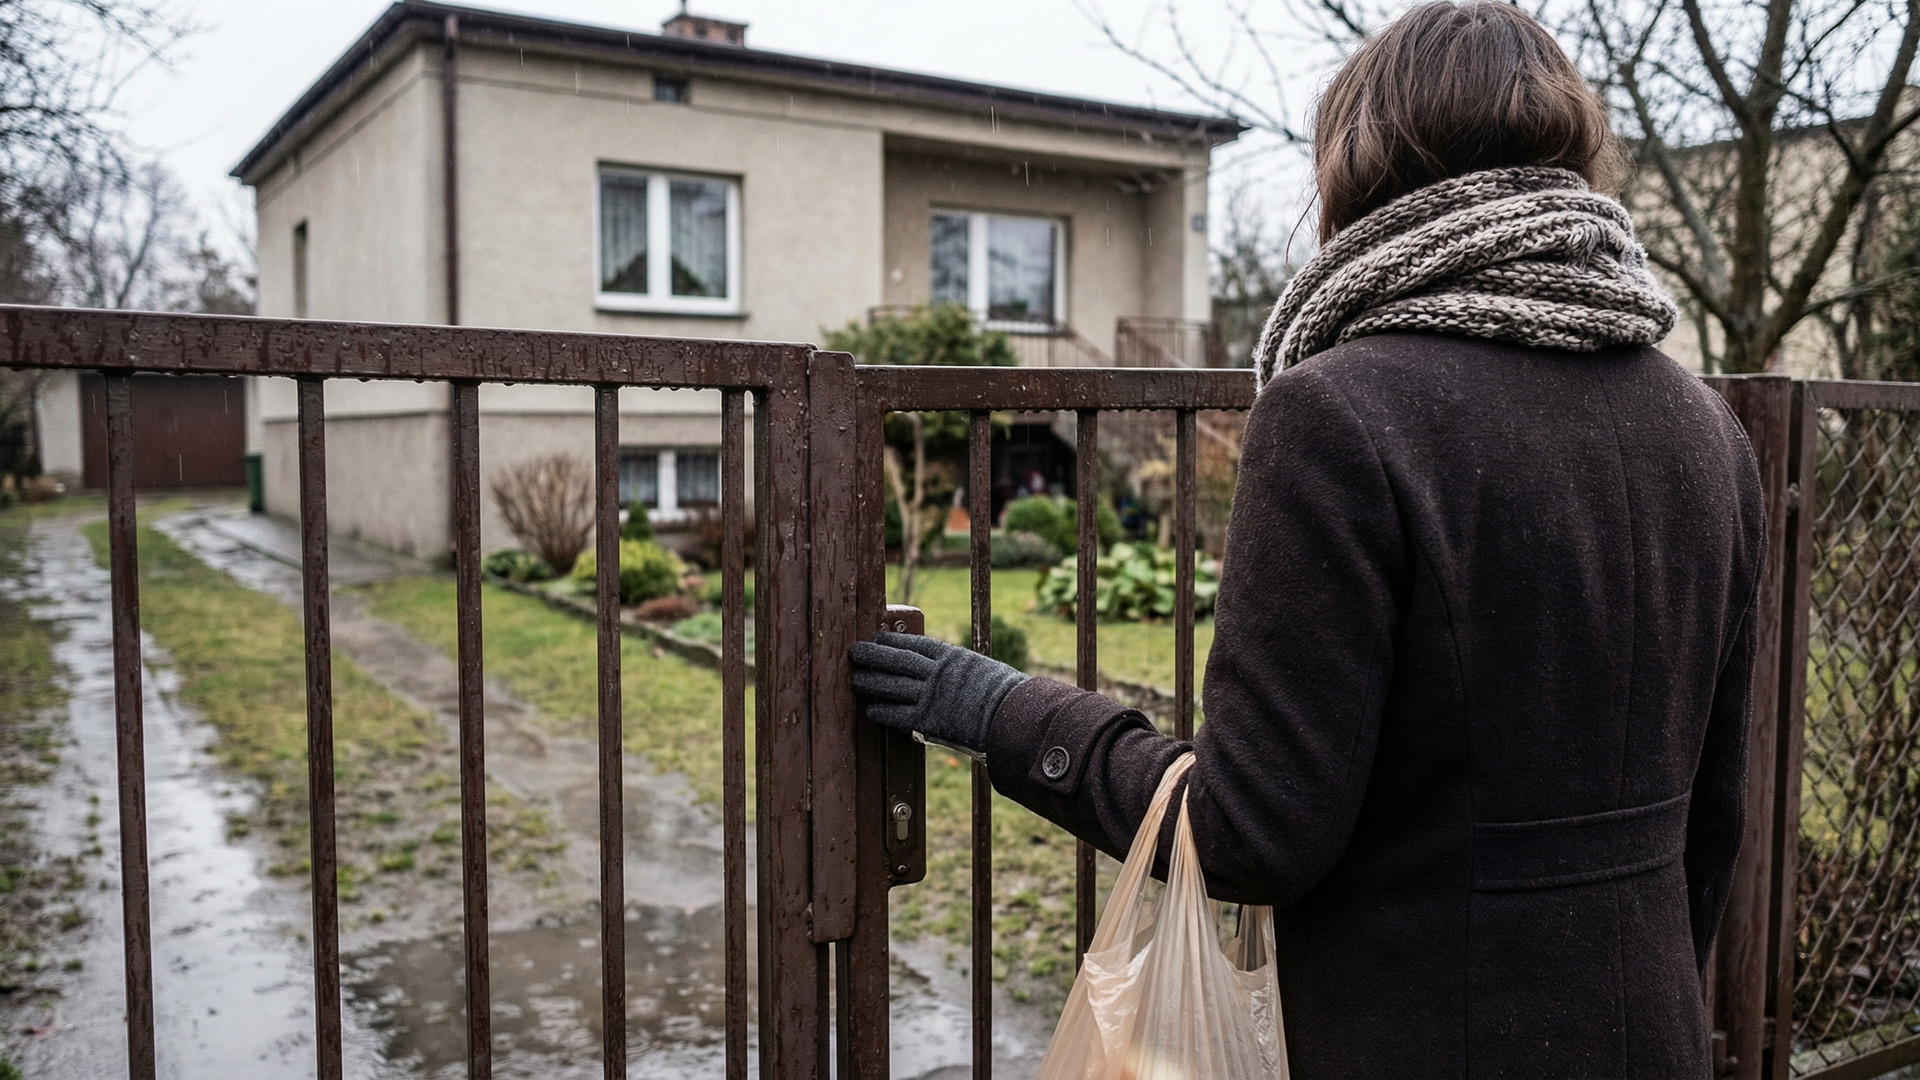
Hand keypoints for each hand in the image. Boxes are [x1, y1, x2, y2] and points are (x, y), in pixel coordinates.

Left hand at [849, 632, 1027, 757]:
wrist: (1014, 717)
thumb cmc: (1006, 695)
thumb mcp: (982, 670)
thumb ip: (961, 669)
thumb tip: (947, 669)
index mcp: (952, 657)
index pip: (915, 644)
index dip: (893, 640)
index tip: (878, 637)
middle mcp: (938, 673)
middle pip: (898, 661)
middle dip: (874, 655)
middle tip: (854, 652)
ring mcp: (932, 696)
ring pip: (893, 685)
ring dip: (871, 682)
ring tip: (855, 679)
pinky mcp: (929, 720)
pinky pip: (899, 714)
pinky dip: (883, 711)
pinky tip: (871, 709)